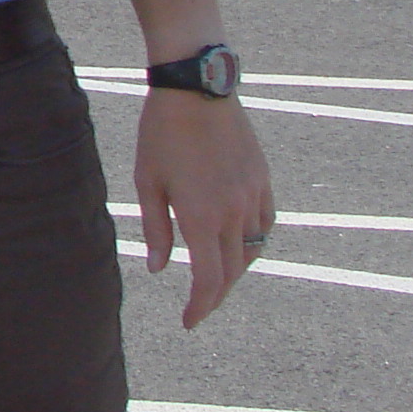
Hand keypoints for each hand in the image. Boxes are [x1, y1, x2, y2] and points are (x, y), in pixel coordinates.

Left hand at [133, 92, 273, 328]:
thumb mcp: (148, 183)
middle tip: (199, 306)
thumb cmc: (162, 134)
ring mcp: (253, 196)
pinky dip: (254, 243)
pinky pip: (265, 224)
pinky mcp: (262, 179)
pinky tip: (240, 244)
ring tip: (216, 277)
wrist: (198, 90)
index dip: (200, 307)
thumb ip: (156, 230)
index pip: (208, 280)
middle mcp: (234, 212)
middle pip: (231, 272)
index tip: (189, 322)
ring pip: (252, 251)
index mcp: (202, 218)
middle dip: (215, 295)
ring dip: (235, 271)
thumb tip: (159, 269)